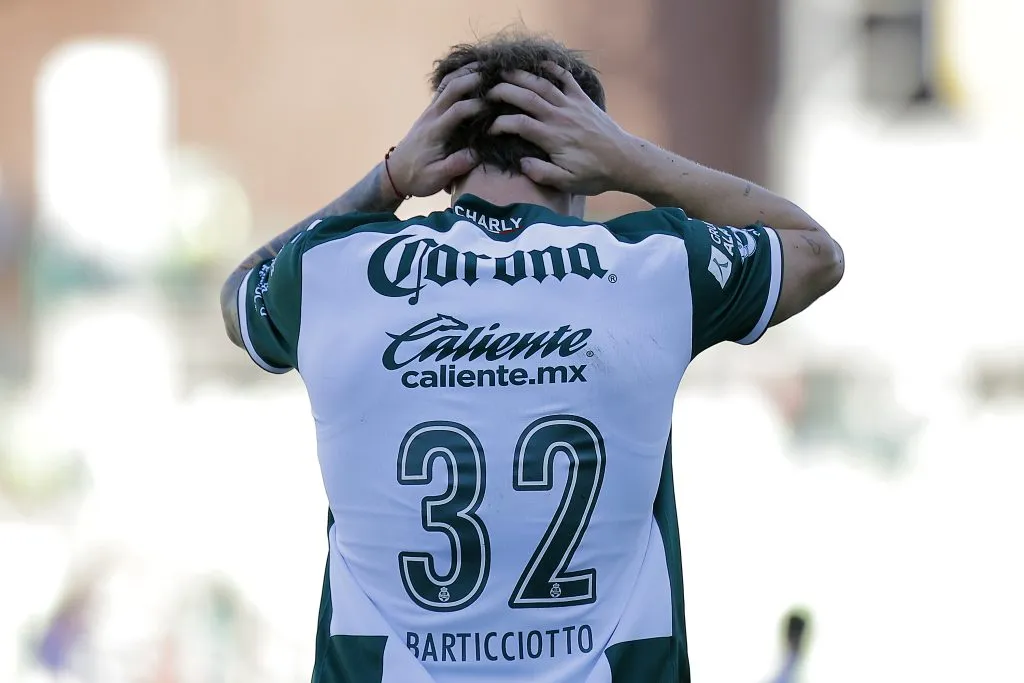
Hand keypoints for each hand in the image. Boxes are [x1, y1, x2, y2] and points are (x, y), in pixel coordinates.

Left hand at [386, 64, 484, 197]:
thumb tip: (477, 153)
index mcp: (435, 131)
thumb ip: (456, 165)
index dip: (477, 105)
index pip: (458, 110)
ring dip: (465, 73)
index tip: (495, 106)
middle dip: (473, 78)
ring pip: (447, 83)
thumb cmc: (416, 178)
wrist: (395, 174)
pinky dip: (458, 77)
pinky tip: (471, 74)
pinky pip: (444, 87)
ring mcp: (429, 111)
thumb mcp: (435, 178)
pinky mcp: (430, 111)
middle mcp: (431, 115)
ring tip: (486, 66)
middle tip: (496, 74)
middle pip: (452, 88)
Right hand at [486, 62, 638, 195]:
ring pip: (543, 85)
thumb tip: (522, 163)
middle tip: (488, 92)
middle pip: (527, 98)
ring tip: (504, 72)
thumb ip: (542, 174)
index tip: (489, 128)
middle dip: (505, 91)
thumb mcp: (568, 183)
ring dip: (522, 76)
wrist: (625, 160)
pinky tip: (541, 63)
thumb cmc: (595, 175)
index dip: (501, 124)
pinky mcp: (584, 101)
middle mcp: (560, 117)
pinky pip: (567, 79)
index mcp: (553, 138)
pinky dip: (554, 69)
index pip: (519, 124)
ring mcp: (572, 106)